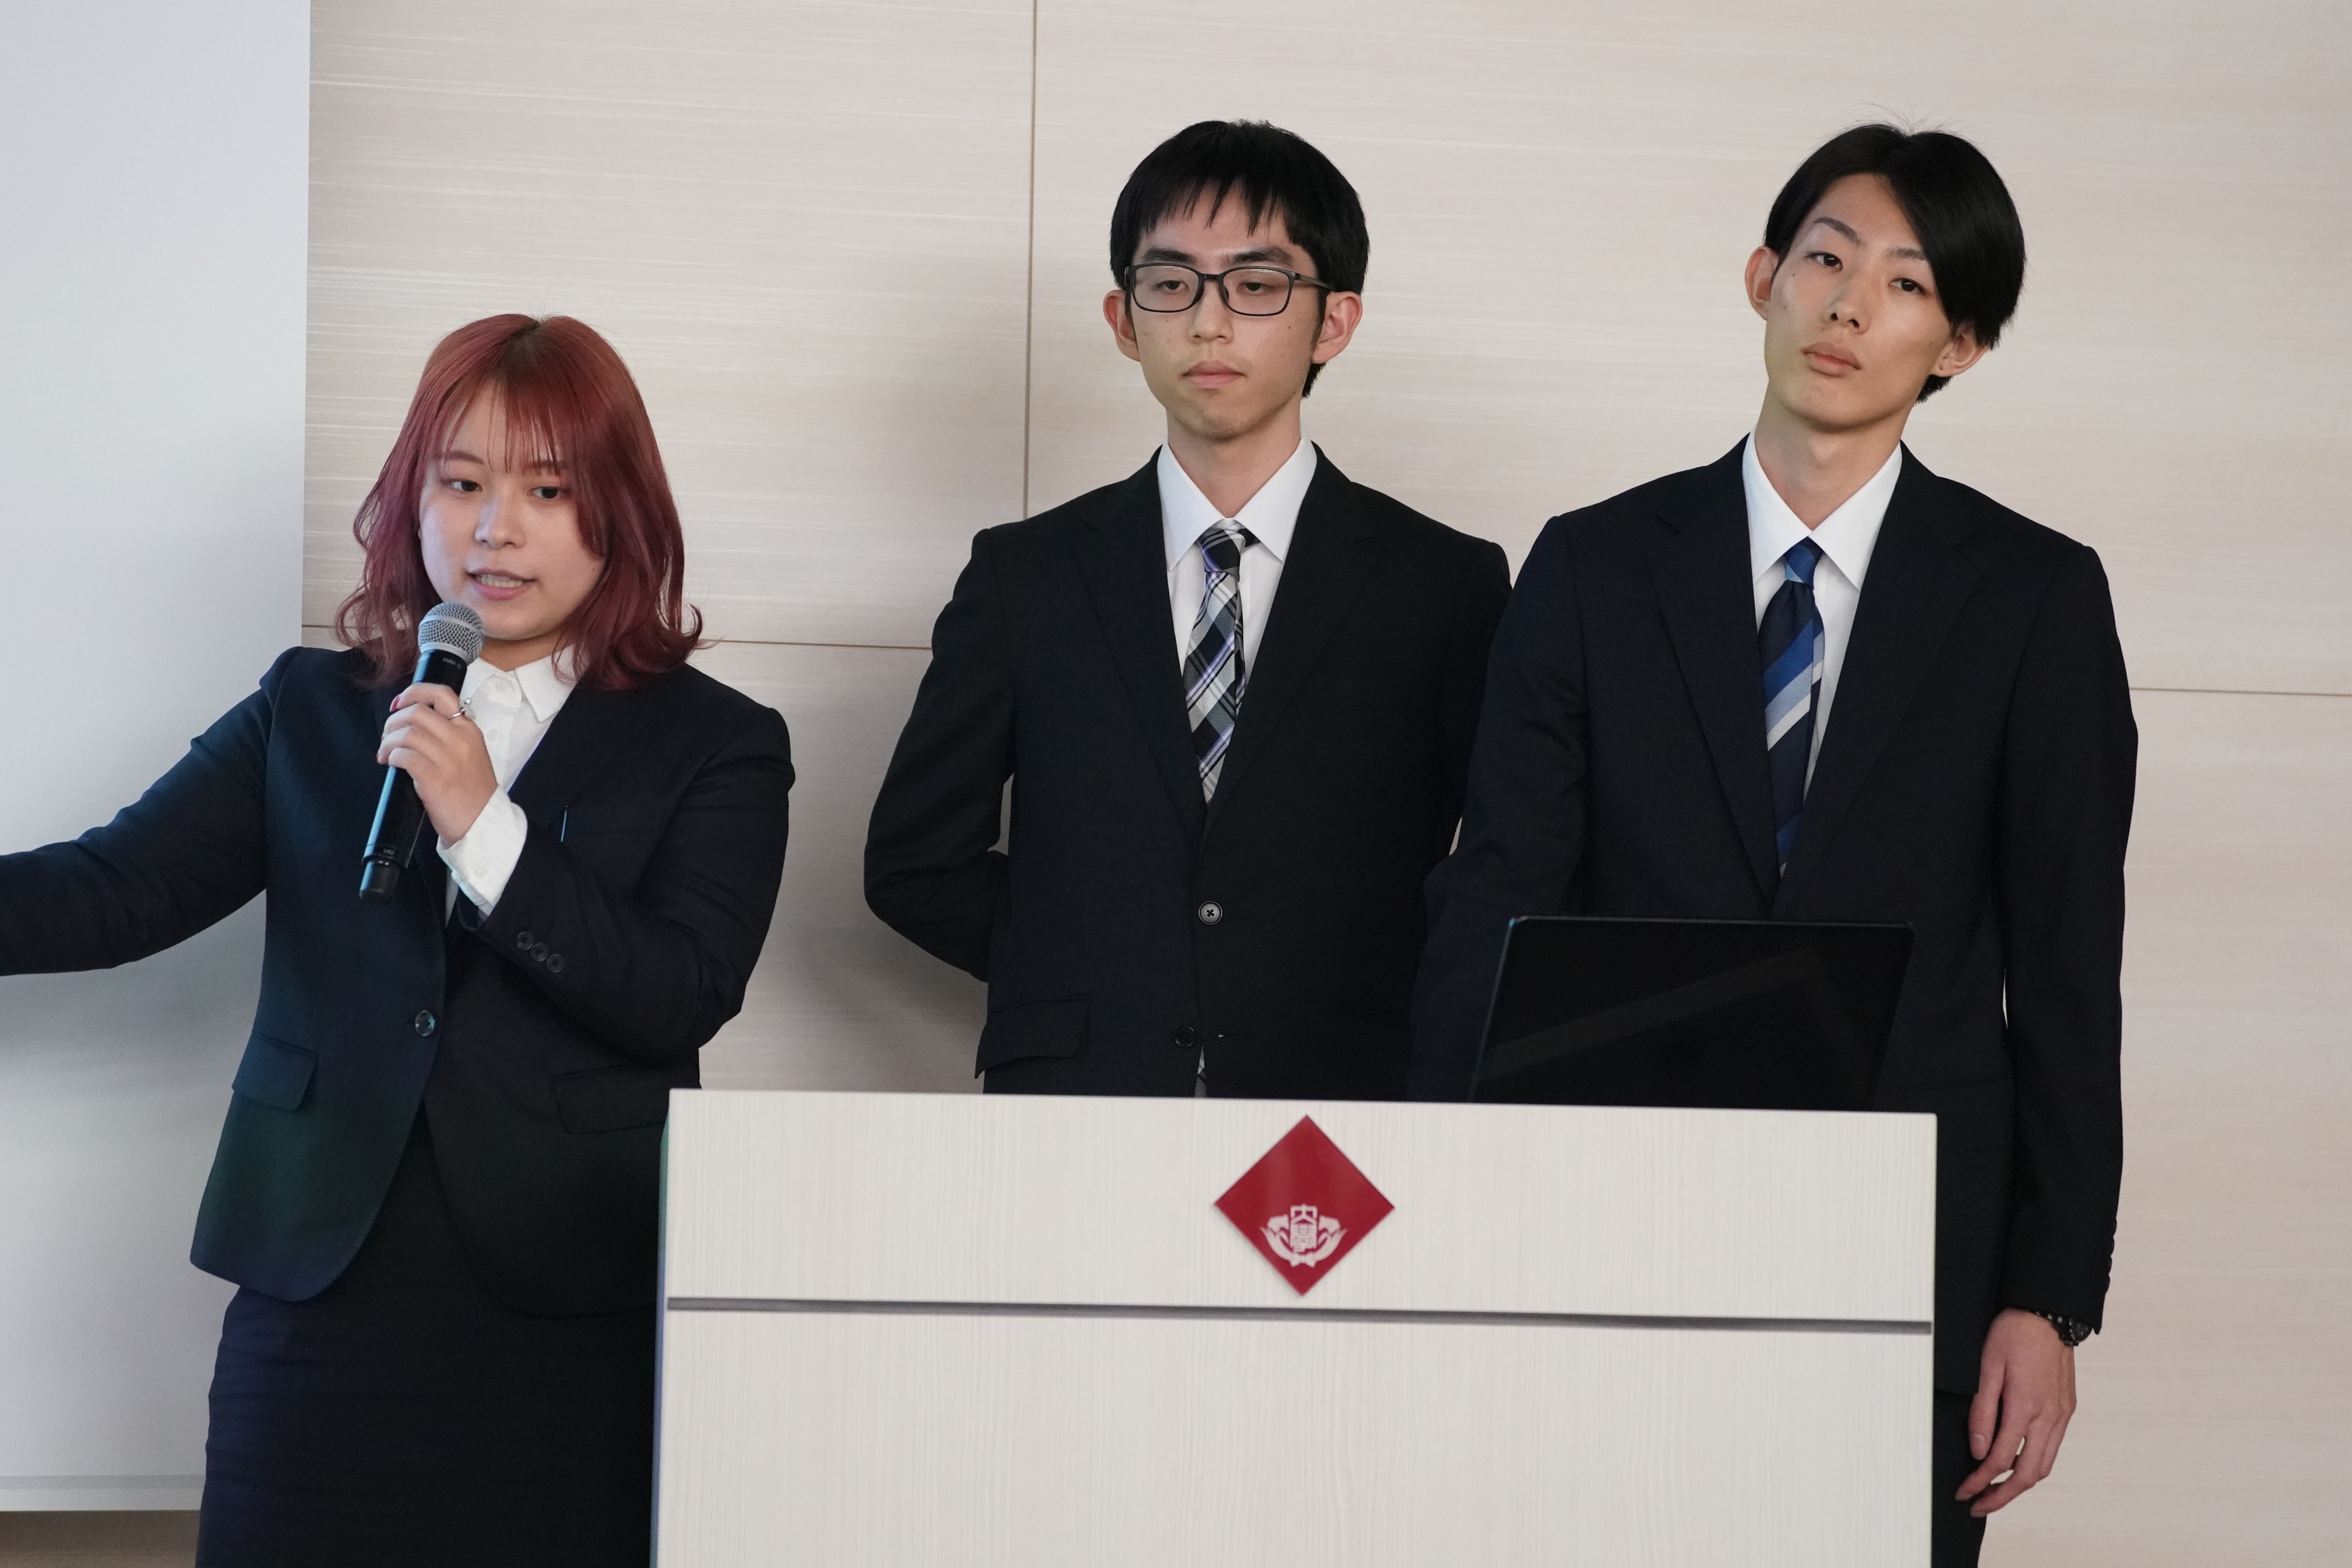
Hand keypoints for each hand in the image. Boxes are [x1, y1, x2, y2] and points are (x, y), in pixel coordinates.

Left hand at [377, 683, 497, 845]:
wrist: (482, 821)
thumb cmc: (473, 790)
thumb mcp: (471, 752)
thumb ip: (450, 734)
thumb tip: (414, 725)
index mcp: (469, 729)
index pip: (441, 694)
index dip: (413, 693)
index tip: (399, 704)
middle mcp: (459, 739)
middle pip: (417, 712)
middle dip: (394, 721)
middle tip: (388, 735)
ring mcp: (447, 759)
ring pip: (407, 733)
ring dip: (388, 742)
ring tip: (385, 753)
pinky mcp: (434, 778)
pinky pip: (404, 756)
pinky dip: (391, 756)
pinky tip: (390, 763)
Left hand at [1958, 1307, 2077, 1515]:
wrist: (2048, 1313)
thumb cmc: (2014, 1333)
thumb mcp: (1987, 1367)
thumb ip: (1982, 1412)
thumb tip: (1979, 1450)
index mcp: (2025, 1406)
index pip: (2001, 1459)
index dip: (1980, 1481)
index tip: (1964, 1490)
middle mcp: (2049, 1416)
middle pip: (2028, 1475)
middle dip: (2002, 1496)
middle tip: (1979, 1505)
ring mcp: (2061, 1414)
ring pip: (2044, 1466)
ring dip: (2020, 1485)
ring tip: (1996, 1491)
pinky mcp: (2066, 1409)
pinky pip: (2052, 1448)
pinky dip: (2034, 1464)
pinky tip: (2017, 1463)